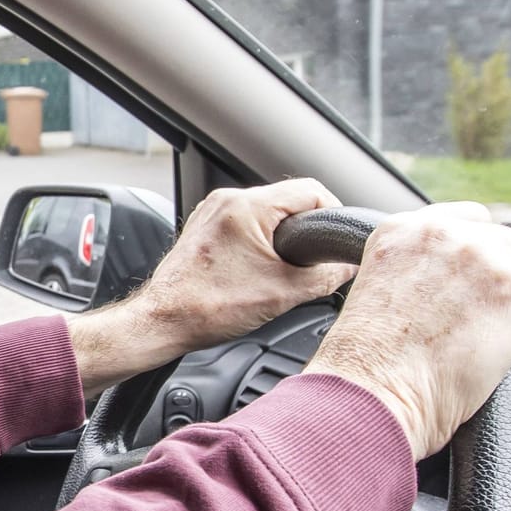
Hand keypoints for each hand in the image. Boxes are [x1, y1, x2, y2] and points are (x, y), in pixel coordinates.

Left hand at [65, 180, 356, 397]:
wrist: (163, 322)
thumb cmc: (208, 308)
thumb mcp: (284, 294)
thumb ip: (326, 276)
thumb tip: (348, 267)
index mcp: (247, 206)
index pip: (311, 189)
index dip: (333, 213)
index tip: (336, 238)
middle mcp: (227, 201)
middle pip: (287, 200)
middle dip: (306, 229)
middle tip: (313, 260)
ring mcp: (212, 213)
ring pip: (265, 213)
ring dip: (282, 237)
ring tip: (284, 268)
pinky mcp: (203, 228)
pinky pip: (243, 224)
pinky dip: (258, 242)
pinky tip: (258, 269)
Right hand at [304, 203, 510, 458]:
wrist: (371, 395)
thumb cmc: (365, 367)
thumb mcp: (378, 291)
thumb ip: (417, 268)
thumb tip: (460, 284)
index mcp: (405, 229)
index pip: (473, 220)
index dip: (484, 257)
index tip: (478, 289)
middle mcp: (448, 234)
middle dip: (508, 286)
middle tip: (486, 327)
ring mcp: (489, 260)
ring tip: (493, 351)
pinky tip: (505, 367)